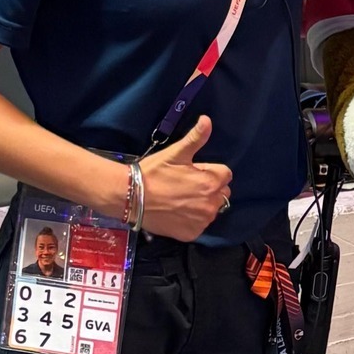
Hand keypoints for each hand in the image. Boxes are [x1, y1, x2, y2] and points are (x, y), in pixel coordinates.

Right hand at [139, 116, 233, 241]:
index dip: (209, 171)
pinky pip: (199, 225)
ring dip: (202, 204)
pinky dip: (192, 220)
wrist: (129, 197)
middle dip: (209, 188)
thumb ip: (196, 138)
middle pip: (221, 193)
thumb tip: (208, 119)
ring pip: (212, 209)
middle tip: (185, 185)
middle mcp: (212, 204)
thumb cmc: (153, 173)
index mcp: (212, 182)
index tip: (192, 172)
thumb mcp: (175, 153)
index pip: (225, 174)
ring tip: (180, 199)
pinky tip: (176, 213)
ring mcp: (202, 221)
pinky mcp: (191, 234)